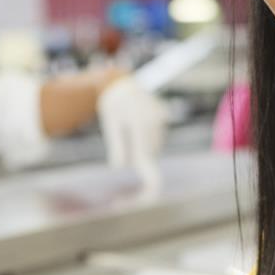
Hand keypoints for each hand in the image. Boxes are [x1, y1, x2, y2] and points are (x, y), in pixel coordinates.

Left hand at [98, 75, 166, 194]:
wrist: (118, 83)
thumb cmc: (112, 105)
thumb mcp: (110, 125)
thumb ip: (117, 146)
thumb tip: (119, 167)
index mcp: (140, 122)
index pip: (144, 154)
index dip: (146, 173)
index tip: (152, 191)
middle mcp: (155, 118)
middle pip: (150, 151)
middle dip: (138, 154)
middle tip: (123, 135)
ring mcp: (161, 115)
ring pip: (155, 144)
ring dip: (143, 145)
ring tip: (129, 126)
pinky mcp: (164, 113)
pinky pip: (157, 135)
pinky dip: (148, 136)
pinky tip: (137, 123)